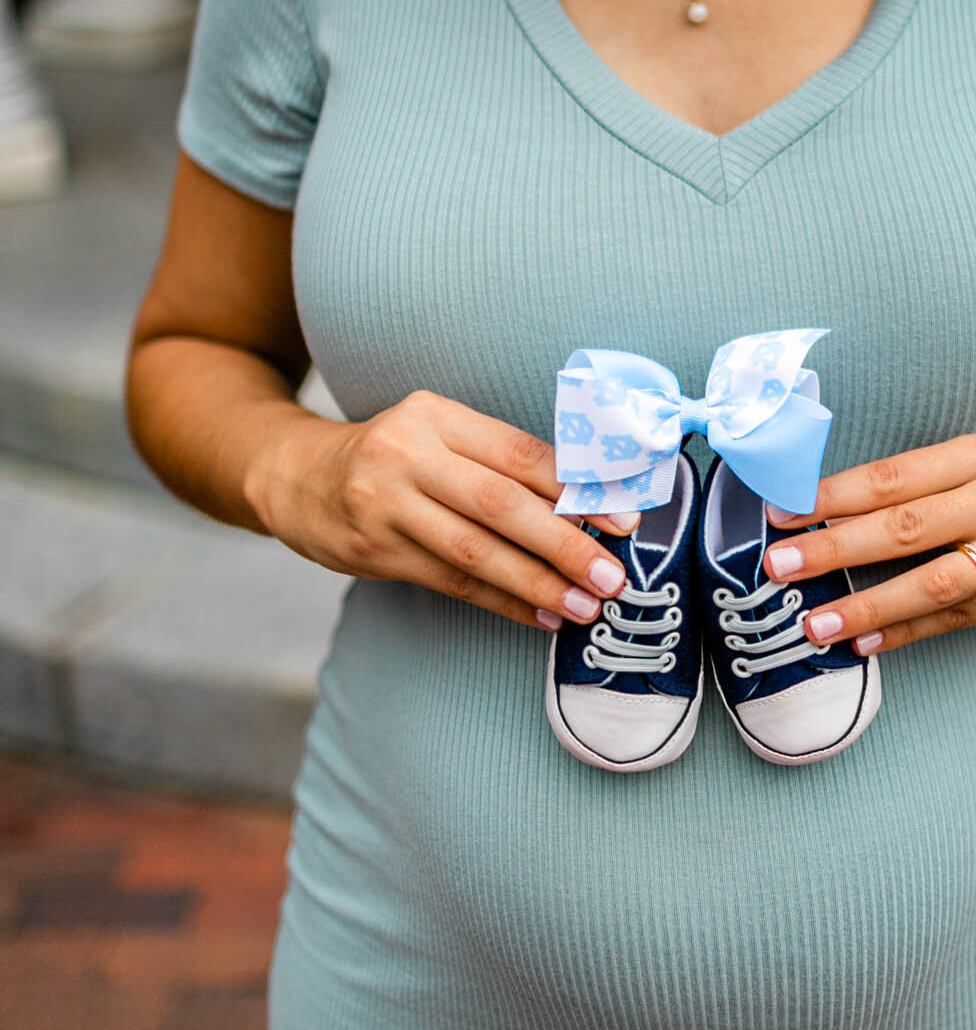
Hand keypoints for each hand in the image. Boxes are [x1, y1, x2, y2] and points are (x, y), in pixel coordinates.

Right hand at [245, 389, 638, 633]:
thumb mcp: (437, 436)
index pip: (519, 453)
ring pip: (475, 551)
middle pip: (500, 504)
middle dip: (565, 543)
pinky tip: (540, 615)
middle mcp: (407, 453)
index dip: (576, 488)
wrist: (296, 478)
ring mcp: (384, 504)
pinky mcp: (372, 549)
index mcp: (436, 415)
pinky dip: (502, 601)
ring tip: (585, 606)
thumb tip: (587, 506)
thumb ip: (500, 463)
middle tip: (612, 576)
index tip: (624, 519)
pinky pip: (451, 581)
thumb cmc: (393, 457)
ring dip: (537, 582)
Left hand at [761, 429, 975, 655]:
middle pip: (908, 526)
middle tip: (778, 566)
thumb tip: (820, 515)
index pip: (895, 476)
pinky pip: (960, 617)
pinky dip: (909, 631)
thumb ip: (915, 485)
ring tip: (816, 623)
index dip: (832, 497)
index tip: (780, 513)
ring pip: (935, 580)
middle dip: (835, 549)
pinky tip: (865, 643)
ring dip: (869, 605)